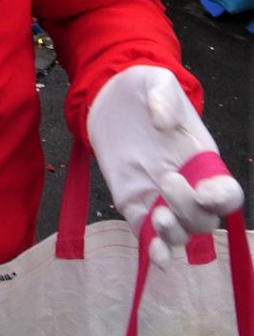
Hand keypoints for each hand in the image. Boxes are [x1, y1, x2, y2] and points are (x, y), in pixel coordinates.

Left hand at [87, 65, 243, 265]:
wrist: (108, 96)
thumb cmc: (142, 89)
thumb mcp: (155, 81)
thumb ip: (163, 96)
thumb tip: (163, 122)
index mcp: (201, 160)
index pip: (226, 192)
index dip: (222, 199)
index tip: (205, 192)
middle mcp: (186, 185)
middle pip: (204, 219)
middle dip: (190, 210)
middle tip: (165, 179)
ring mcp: (159, 198)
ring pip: (181, 233)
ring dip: (175, 234)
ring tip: (158, 214)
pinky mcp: (133, 203)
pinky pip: (148, 236)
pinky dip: (155, 250)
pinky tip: (155, 254)